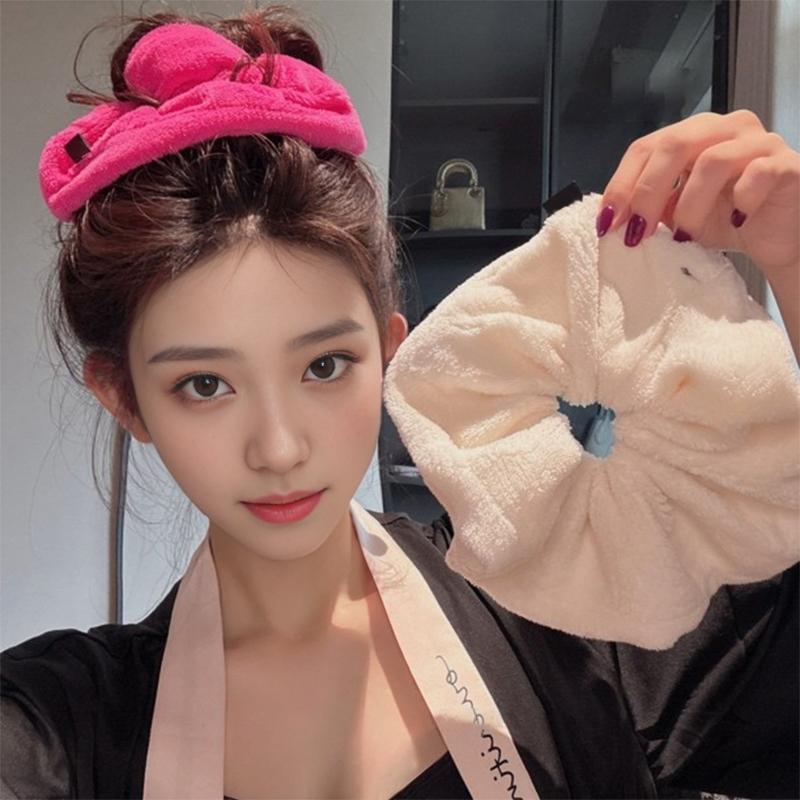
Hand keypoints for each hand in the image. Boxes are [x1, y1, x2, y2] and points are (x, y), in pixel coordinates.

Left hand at [595, 109, 799, 282]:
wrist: (779, 237)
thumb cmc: (728, 219)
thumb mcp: (677, 215)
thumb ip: (650, 209)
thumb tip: (612, 222)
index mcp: (691, 135)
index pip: (645, 148)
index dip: (621, 186)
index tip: (607, 224)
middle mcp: (723, 128)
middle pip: (673, 146)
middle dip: (647, 193)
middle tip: (637, 233)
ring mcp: (758, 142)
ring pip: (712, 161)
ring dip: (689, 205)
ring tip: (684, 237)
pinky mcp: (786, 163)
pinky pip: (759, 173)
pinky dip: (740, 200)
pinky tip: (736, 221)